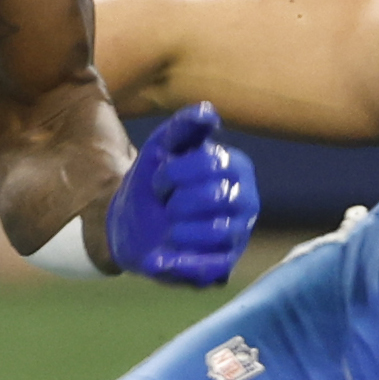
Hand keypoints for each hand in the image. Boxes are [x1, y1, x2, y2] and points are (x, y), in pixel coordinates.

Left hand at [106, 103, 256, 286]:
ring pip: (214, 233)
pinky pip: (209, 268)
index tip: (160, 179)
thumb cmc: (155, 180)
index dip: (175, 171)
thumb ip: (185, 126)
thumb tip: (208, 111)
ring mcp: (237, 236)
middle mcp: (246, 202)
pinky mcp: (223, 268)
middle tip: (166, 205)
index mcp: (237, 167)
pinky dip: (178, 263)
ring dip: (177, 230)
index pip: (211, 164)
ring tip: (167, 230)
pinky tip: (157, 258)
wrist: (131, 223)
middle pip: (214, 197)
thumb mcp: (164, 146)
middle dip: (176, 201)